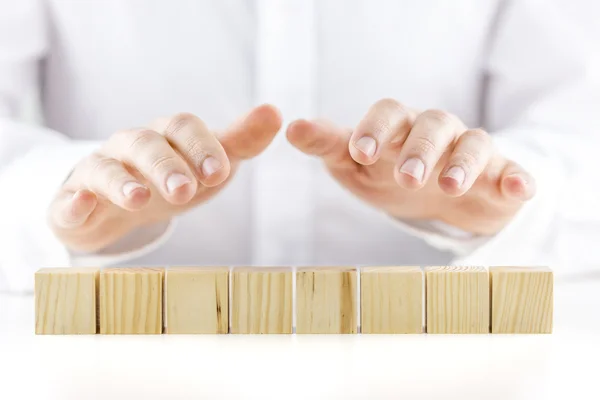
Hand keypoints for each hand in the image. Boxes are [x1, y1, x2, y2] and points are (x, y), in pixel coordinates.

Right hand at [49, 104, 281, 251]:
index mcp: (167, 135)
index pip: (183, 128)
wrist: (121, 205)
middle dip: (166, 165)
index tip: (220, 173)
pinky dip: (72, 202)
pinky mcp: (73, 201)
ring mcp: (99, 172)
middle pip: (145, 144)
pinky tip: (81, 205)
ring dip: (122, 182)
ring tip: (140, 199)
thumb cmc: (173, 179)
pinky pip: (67, 200)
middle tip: (185, 191)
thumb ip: (239, 142)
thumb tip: (275, 112)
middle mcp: (131, 147)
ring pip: (105, 168)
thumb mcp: (209, 164)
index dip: (202, 147)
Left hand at [287, 99, 534, 234]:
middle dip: (420, 150)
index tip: (360, 153)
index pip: (389, 111)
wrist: (435, 201)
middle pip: (433, 125)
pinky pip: (513, 170)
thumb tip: (292, 127)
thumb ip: (328, 145)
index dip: (375, 129)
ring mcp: (470, 151)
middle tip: (407, 178)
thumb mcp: (354, 165)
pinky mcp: (500, 175)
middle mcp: (437, 131)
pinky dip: (518, 177)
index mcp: (399, 126)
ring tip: (449, 187)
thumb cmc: (387, 176)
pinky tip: (518, 188)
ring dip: (462, 162)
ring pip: (474, 143)